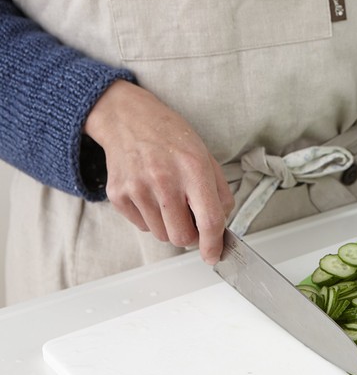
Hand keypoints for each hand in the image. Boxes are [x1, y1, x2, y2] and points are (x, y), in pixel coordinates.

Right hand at [83, 80, 234, 263]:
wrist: (128, 119)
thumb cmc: (171, 138)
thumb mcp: (206, 158)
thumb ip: (219, 194)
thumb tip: (221, 227)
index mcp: (193, 169)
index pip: (209, 220)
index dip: (214, 245)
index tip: (214, 255)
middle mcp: (164, 180)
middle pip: (182, 237)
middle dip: (191, 236)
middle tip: (191, 220)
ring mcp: (138, 188)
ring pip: (162, 235)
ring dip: (170, 227)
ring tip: (169, 200)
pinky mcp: (118, 195)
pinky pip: (142, 226)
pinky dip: (151, 219)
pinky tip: (151, 195)